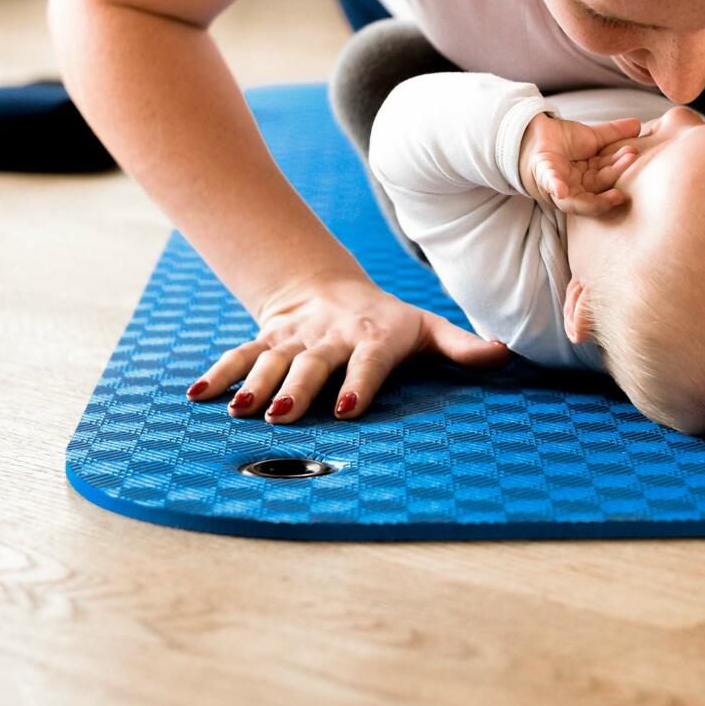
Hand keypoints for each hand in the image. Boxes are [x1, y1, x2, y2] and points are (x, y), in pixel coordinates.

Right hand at [185, 273, 511, 422]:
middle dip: (299, 387)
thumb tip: (507, 353)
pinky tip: (198, 397)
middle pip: (312, 364)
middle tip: (284, 414)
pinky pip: (238, 356)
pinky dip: (218, 374)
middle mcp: (330, 338)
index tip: (347, 407)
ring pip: (271, 361)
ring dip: (255, 384)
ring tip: (242, 411)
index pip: (366, 360)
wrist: (329, 291)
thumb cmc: (388, 322)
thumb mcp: (427, 329)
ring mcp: (293, 340)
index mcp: (372, 337)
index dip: (358, 382)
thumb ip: (462, 346)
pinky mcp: (265, 340)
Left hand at [517, 112, 640, 215]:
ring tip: (615, 193)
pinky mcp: (541, 175)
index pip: (607, 175)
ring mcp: (557, 186)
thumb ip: (613, 134)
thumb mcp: (590, 137)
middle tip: (631, 158)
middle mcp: (574, 188)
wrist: (529, 131)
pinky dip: (555, 186)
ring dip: (597, 194)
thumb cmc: (559, 141)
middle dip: (615, 176)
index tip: (634, 152)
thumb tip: (639, 124)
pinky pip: (549, 183)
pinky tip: (560, 190)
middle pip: (597, 188)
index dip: (620, 166)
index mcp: (586, 180)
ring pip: (579, 197)